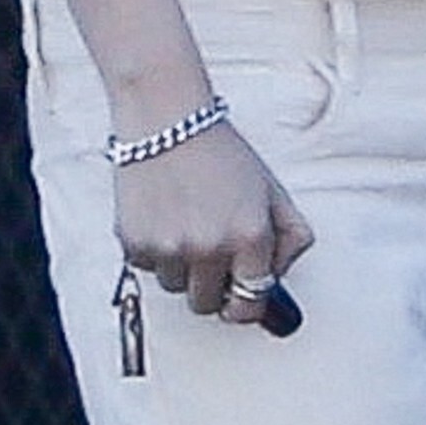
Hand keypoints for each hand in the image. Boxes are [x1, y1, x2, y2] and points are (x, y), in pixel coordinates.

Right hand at [115, 121, 314, 325]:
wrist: (167, 119)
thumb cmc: (219, 151)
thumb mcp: (271, 190)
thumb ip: (290, 237)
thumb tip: (280, 277)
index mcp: (250, 236)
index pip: (250, 304)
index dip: (247, 303)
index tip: (242, 296)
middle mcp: (210, 248)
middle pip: (208, 305)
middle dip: (213, 285)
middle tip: (213, 252)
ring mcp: (171, 249)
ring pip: (176, 288)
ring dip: (183, 267)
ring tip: (187, 224)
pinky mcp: (136, 244)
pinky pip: (148, 269)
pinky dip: (155, 251)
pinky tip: (165, 217)